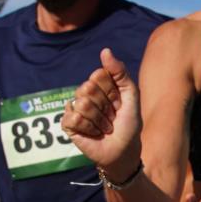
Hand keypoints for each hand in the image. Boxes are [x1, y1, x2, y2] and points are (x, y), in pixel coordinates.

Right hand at [61, 48, 140, 177]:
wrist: (124, 151)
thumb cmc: (129, 125)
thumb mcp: (131, 96)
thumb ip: (120, 73)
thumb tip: (105, 50)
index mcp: (101, 84)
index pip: (99, 75)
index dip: (112, 92)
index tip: (119, 104)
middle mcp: (86, 93)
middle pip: (88, 87)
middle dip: (104, 106)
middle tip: (111, 117)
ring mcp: (76, 108)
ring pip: (82, 103)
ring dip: (99, 120)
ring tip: (104, 128)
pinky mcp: (68, 124)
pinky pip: (73, 117)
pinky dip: (88, 128)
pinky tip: (93, 134)